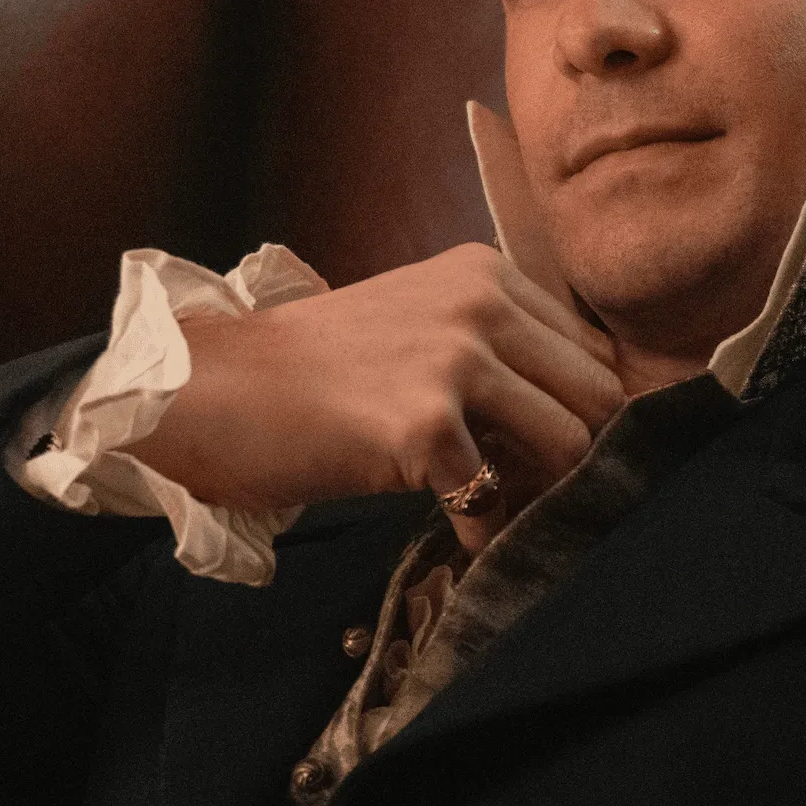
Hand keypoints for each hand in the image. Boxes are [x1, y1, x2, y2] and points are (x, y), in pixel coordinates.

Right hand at [131, 243, 624, 544]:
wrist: (206, 387)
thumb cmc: (309, 370)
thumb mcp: (418, 325)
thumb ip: (497, 351)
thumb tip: (585, 415)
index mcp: (487, 272)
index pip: (593, 350)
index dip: (582, 411)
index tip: (549, 452)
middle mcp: (482, 302)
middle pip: (598, 395)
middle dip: (578, 455)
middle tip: (528, 491)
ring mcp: (456, 358)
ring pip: (570, 444)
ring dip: (540, 492)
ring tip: (495, 509)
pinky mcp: (426, 422)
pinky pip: (493, 499)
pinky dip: (481, 531)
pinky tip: (452, 532)